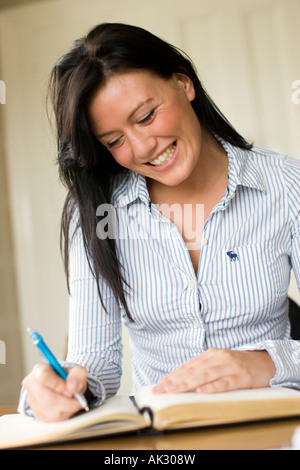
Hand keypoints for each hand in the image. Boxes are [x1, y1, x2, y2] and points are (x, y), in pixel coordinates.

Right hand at [22, 363, 87, 421]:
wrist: (65, 386)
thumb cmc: (69, 377)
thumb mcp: (77, 370)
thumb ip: (78, 374)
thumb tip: (73, 387)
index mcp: (39, 370)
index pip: (43, 376)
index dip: (58, 383)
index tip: (70, 388)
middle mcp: (32, 384)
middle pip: (47, 397)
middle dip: (66, 401)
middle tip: (76, 398)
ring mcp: (32, 401)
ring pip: (50, 410)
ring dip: (67, 409)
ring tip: (73, 401)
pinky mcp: (37, 414)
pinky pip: (51, 418)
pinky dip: (64, 415)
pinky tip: (67, 407)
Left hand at [152, 348, 275, 393]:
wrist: (265, 362)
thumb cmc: (238, 365)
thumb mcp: (218, 363)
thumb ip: (202, 369)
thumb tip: (180, 380)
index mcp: (210, 354)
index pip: (187, 366)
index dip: (172, 376)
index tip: (159, 385)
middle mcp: (218, 358)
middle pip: (193, 370)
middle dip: (175, 381)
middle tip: (161, 389)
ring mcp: (230, 367)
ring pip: (205, 375)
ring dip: (188, 383)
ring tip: (175, 390)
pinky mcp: (241, 377)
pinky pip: (224, 383)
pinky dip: (212, 387)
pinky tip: (201, 391)